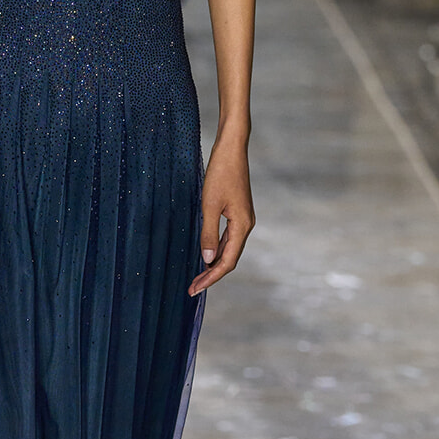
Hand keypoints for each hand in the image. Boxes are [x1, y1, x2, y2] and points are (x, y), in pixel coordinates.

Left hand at [189, 138, 254, 297]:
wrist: (232, 148)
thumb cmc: (220, 173)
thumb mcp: (209, 204)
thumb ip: (208, 233)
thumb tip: (208, 259)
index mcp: (242, 225)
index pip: (227, 262)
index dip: (211, 278)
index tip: (194, 289)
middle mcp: (246, 225)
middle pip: (229, 258)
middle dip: (211, 275)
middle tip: (192, 288)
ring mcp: (243, 218)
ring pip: (229, 249)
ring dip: (213, 263)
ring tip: (197, 276)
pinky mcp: (237, 211)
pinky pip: (228, 237)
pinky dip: (217, 248)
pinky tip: (206, 253)